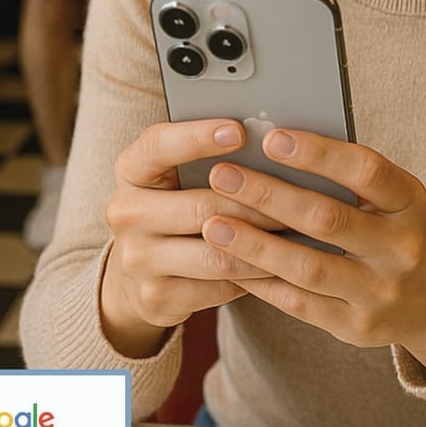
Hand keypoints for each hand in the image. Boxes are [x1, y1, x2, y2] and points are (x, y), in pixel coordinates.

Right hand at [101, 120, 284, 357]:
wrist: (138, 272)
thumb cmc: (175, 206)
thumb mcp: (175, 175)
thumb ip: (209, 157)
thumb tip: (273, 140)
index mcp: (131, 170)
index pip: (158, 145)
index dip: (198, 137)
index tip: (239, 130)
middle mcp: (126, 213)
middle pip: (202, 206)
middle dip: (257, 204)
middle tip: (299, 198)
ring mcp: (137, 259)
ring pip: (216, 253)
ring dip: (264, 245)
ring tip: (299, 233)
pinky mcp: (156, 296)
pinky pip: (220, 286)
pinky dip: (256, 277)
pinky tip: (281, 266)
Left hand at [201, 129, 425, 380]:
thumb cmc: (395, 228)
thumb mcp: (392, 197)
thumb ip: (346, 175)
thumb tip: (272, 143)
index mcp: (410, 203)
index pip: (367, 171)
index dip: (319, 154)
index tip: (272, 138)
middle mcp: (400, 249)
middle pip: (327, 220)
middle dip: (269, 196)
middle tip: (222, 175)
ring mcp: (380, 292)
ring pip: (308, 268)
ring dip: (255, 245)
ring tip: (213, 223)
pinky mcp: (357, 327)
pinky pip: (300, 304)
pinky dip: (261, 282)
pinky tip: (230, 262)